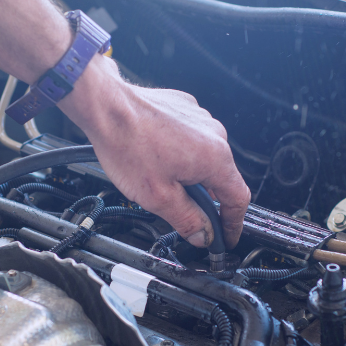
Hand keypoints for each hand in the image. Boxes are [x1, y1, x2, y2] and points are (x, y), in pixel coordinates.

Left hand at [60, 56, 250, 248]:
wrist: (107, 108)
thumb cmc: (128, 145)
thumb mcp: (159, 197)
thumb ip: (187, 220)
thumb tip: (203, 234)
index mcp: (215, 157)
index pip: (238, 199)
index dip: (233, 224)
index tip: (226, 237)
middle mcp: (214, 134)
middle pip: (222, 178)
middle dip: (206, 200)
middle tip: (184, 214)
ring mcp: (201, 118)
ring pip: (205, 157)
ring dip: (192, 174)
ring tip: (162, 180)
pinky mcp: (186, 109)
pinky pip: (192, 139)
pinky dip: (181, 153)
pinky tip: (158, 158)